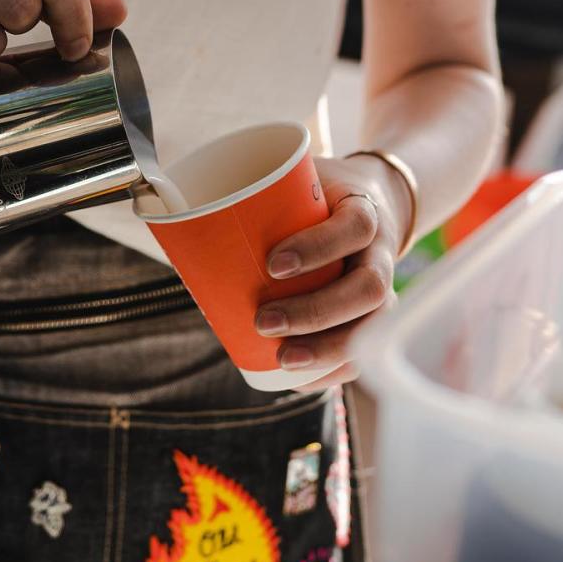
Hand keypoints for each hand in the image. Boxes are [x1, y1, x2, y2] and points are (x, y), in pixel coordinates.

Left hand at [254, 154, 411, 389]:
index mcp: (362, 210)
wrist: (365, 204)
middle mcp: (381, 251)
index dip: (317, 247)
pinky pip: (367, 351)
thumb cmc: (316, 197)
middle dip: (315, 311)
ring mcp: (383, 286)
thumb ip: (255, 200)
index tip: (272, 263)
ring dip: (327, 348)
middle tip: (263, 320)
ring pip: (373, 326)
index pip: (354, 226)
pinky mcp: (375, 316)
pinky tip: (300, 377)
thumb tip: (180, 223)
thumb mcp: (295, 184)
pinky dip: (333, 369)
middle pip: (368, 287)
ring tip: (282, 359)